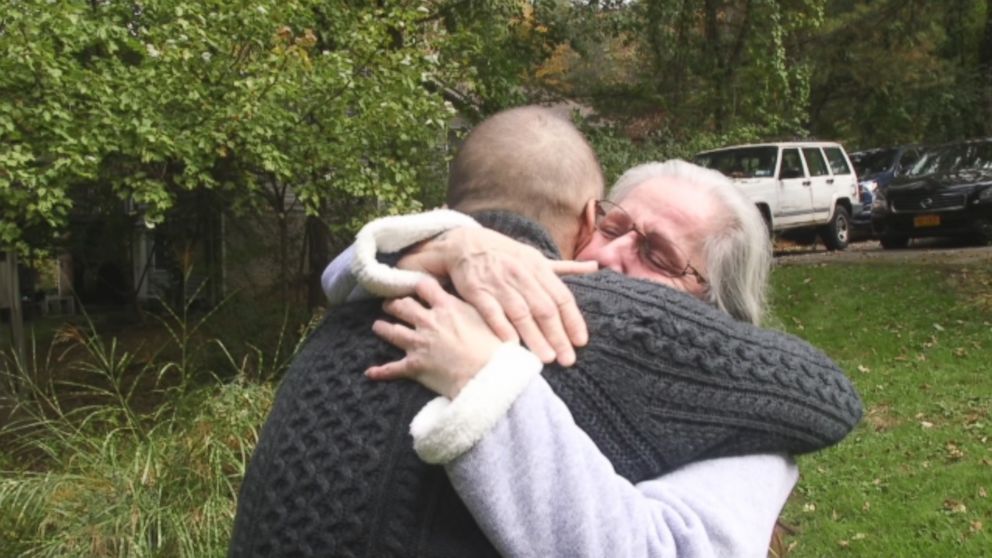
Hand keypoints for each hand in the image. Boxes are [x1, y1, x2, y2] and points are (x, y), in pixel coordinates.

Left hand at [367, 278, 503, 398]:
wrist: (488, 376)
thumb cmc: (493, 348)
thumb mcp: (487, 317)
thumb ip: (471, 306)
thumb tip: (473, 298)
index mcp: (446, 307)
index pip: (424, 286)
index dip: (416, 284)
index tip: (411, 285)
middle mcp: (429, 322)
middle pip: (403, 306)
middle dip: (394, 304)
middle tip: (390, 304)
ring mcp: (418, 344)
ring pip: (392, 331)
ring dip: (382, 328)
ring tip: (378, 326)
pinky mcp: (415, 366)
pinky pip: (392, 368)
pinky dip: (380, 371)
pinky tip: (370, 372)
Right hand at [398, 227, 595, 365]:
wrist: (464, 244)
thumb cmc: (505, 255)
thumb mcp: (535, 257)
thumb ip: (563, 268)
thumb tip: (595, 266)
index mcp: (538, 267)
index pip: (561, 296)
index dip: (573, 320)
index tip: (581, 342)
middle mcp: (520, 275)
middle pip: (544, 309)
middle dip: (557, 336)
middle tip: (567, 359)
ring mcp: (498, 283)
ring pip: (521, 313)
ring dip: (534, 337)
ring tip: (546, 358)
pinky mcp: (476, 290)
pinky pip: (491, 311)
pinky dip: (502, 327)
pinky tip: (512, 345)